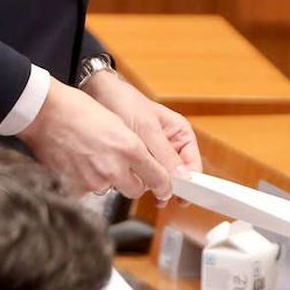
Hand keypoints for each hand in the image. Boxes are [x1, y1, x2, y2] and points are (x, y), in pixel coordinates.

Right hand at [19, 77, 174, 199]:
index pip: (159, 180)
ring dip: (105, 178)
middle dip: (131, 181)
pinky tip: (76, 163)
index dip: (163, 185)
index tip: (162, 187)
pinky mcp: (75, 186)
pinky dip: (84, 180)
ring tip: (89, 157)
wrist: (42, 111)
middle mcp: (114, 168)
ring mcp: (93, 180)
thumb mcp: (116, 122)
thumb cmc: (75, 109)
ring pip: (109, 188)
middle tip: (119, 166)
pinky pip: (87, 190)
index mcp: (129, 148)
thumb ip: (133, 148)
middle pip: (135, 190)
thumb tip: (146, 168)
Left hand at [83, 69, 200, 186]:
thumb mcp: (147, 130)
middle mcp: (171, 144)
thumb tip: (183, 178)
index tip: (180, 197)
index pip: (193, 166)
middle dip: (165, 183)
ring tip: (138, 181)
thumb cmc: (124, 103)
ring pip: (159, 176)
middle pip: (176, 175)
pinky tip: (128, 177)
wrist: (96, 92)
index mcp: (181, 134)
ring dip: (149, 181)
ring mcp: (154, 150)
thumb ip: (165, 155)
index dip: (189, 184)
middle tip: (155, 193)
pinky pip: (143, 172)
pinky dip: (137, 176)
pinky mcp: (138, 155)